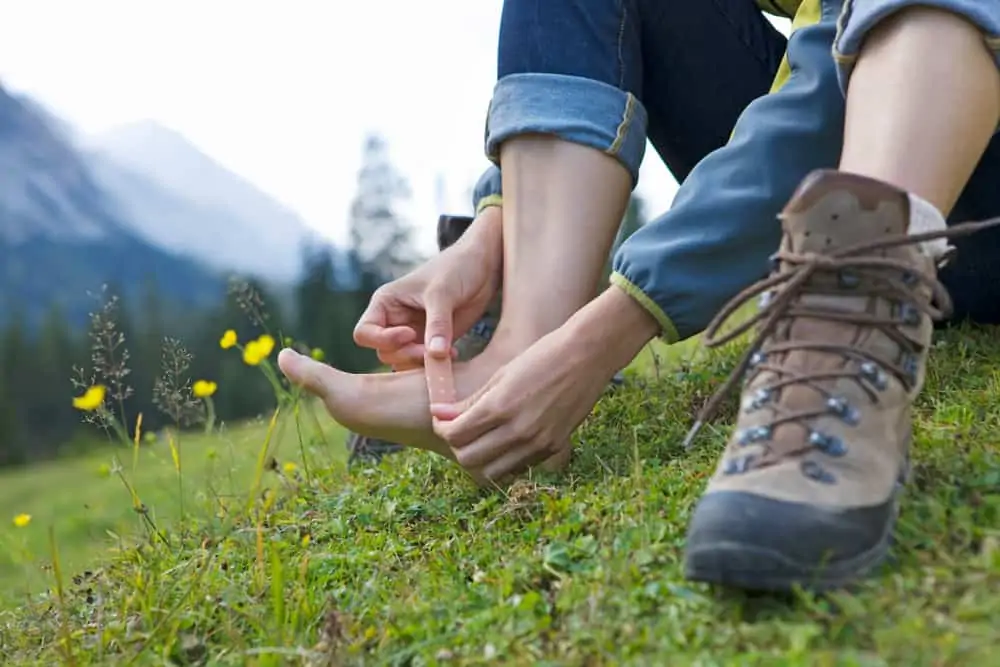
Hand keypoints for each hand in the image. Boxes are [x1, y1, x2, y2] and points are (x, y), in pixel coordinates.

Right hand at [354, 207, 501, 369]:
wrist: (482, 267)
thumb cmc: (456, 268)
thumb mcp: (443, 293)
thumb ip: (438, 324)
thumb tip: (434, 355)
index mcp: (385, 304)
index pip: (364, 333)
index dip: (383, 340)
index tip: (410, 333)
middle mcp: (395, 322)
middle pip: (385, 353)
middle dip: (407, 356)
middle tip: (435, 352)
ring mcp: (413, 334)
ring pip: (404, 363)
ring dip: (422, 365)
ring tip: (448, 354)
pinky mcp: (432, 343)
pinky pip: (425, 365)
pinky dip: (436, 366)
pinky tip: (454, 355)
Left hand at [430, 286, 659, 480]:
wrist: (587, 356)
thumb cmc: (541, 356)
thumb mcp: (501, 375)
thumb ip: (470, 401)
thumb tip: (439, 414)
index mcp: (500, 406)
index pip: (455, 435)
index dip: (443, 429)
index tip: (444, 421)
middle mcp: (518, 430)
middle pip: (468, 459)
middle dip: (458, 447)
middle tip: (460, 432)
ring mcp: (537, 443)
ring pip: (492, 472)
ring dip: (480, 460)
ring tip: (481, 440)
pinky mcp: (553, 448)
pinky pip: (518, 466)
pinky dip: (505, 460)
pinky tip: (505, 441)